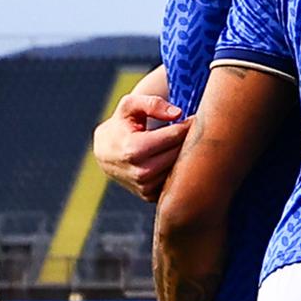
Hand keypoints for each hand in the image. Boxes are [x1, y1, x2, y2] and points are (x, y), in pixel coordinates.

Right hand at [95, 84, 187, 199]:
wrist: (105, 153)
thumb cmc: (120, 125)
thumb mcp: (129, 106)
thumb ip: (152, 104)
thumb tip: (177, 114)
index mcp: (133, 149)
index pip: (174, 135)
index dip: (188, 125)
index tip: (195, 118)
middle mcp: (139, 172)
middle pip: (179, 152)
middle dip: (188, 140)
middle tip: (195, 130)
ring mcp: (145, 187)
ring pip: (179, 168)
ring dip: (185, 155)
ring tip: (184, 143)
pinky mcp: (150, 196)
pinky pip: (174, 181)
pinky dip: (178, 169)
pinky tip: (175, 157)